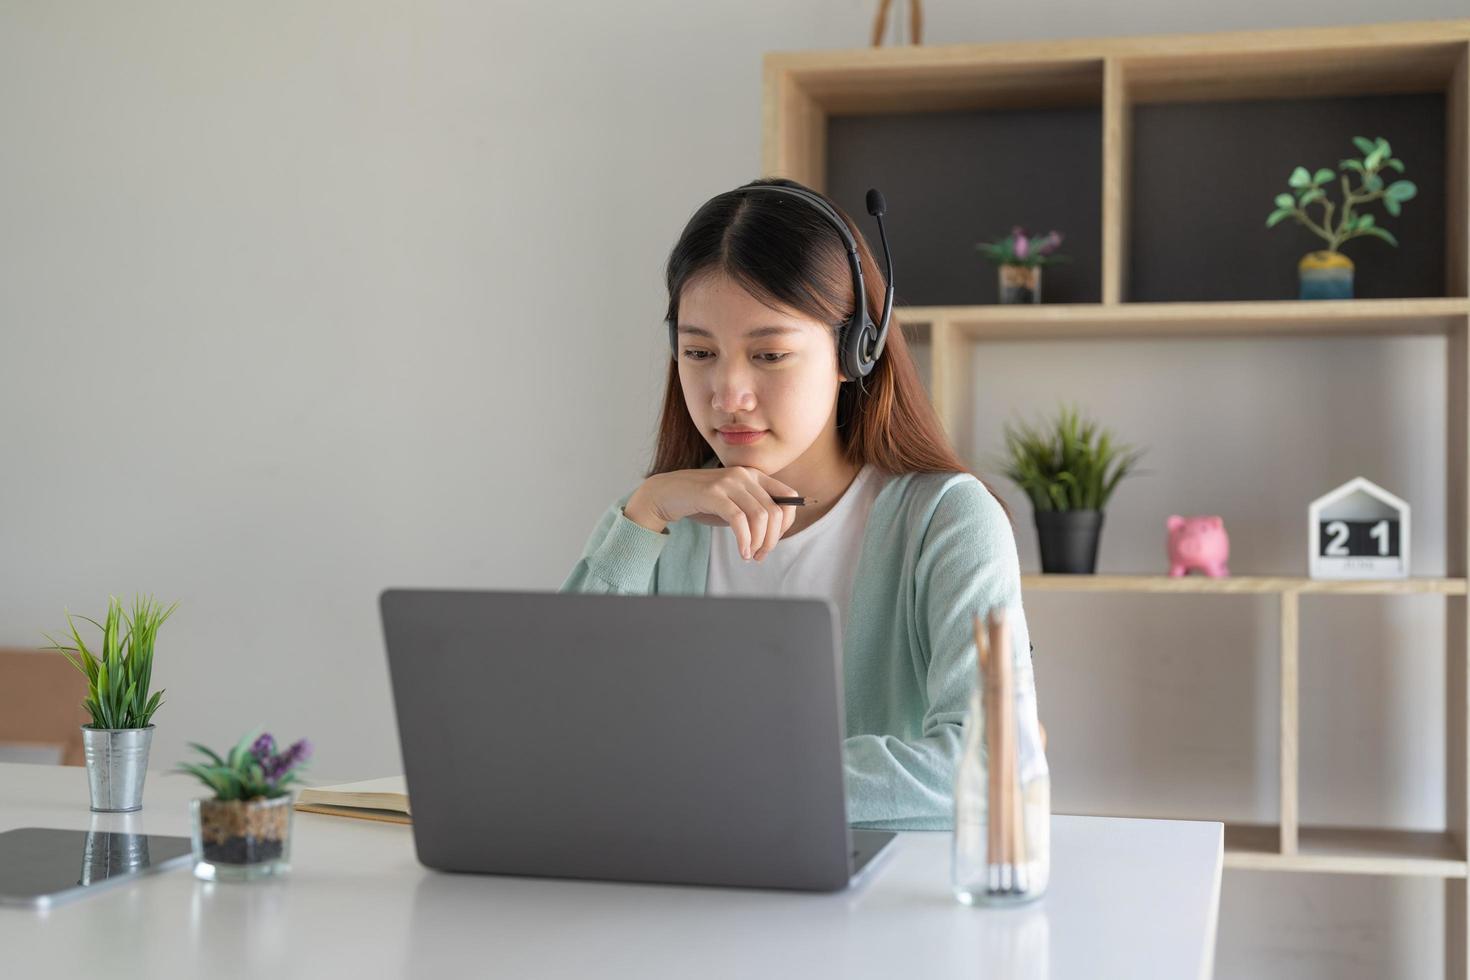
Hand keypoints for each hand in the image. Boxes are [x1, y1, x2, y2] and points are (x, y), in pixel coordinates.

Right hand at [624, 466, 799, 560]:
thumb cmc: (704, 502)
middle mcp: (745, 475)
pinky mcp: (713, 493)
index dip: (787, 522)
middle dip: (771, 539)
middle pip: (775, 511)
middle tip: (760, 555)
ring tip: (749, 555)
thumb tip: (777, 533)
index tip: (774, 540)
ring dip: (758, 542)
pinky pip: (739, 520)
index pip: (789, 496)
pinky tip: (741, 552)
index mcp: (754, 475)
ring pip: (760, 516)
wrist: (668, 493)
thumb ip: (755, 511)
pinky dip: (744, 540)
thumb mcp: (735, 503)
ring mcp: (728, 482)